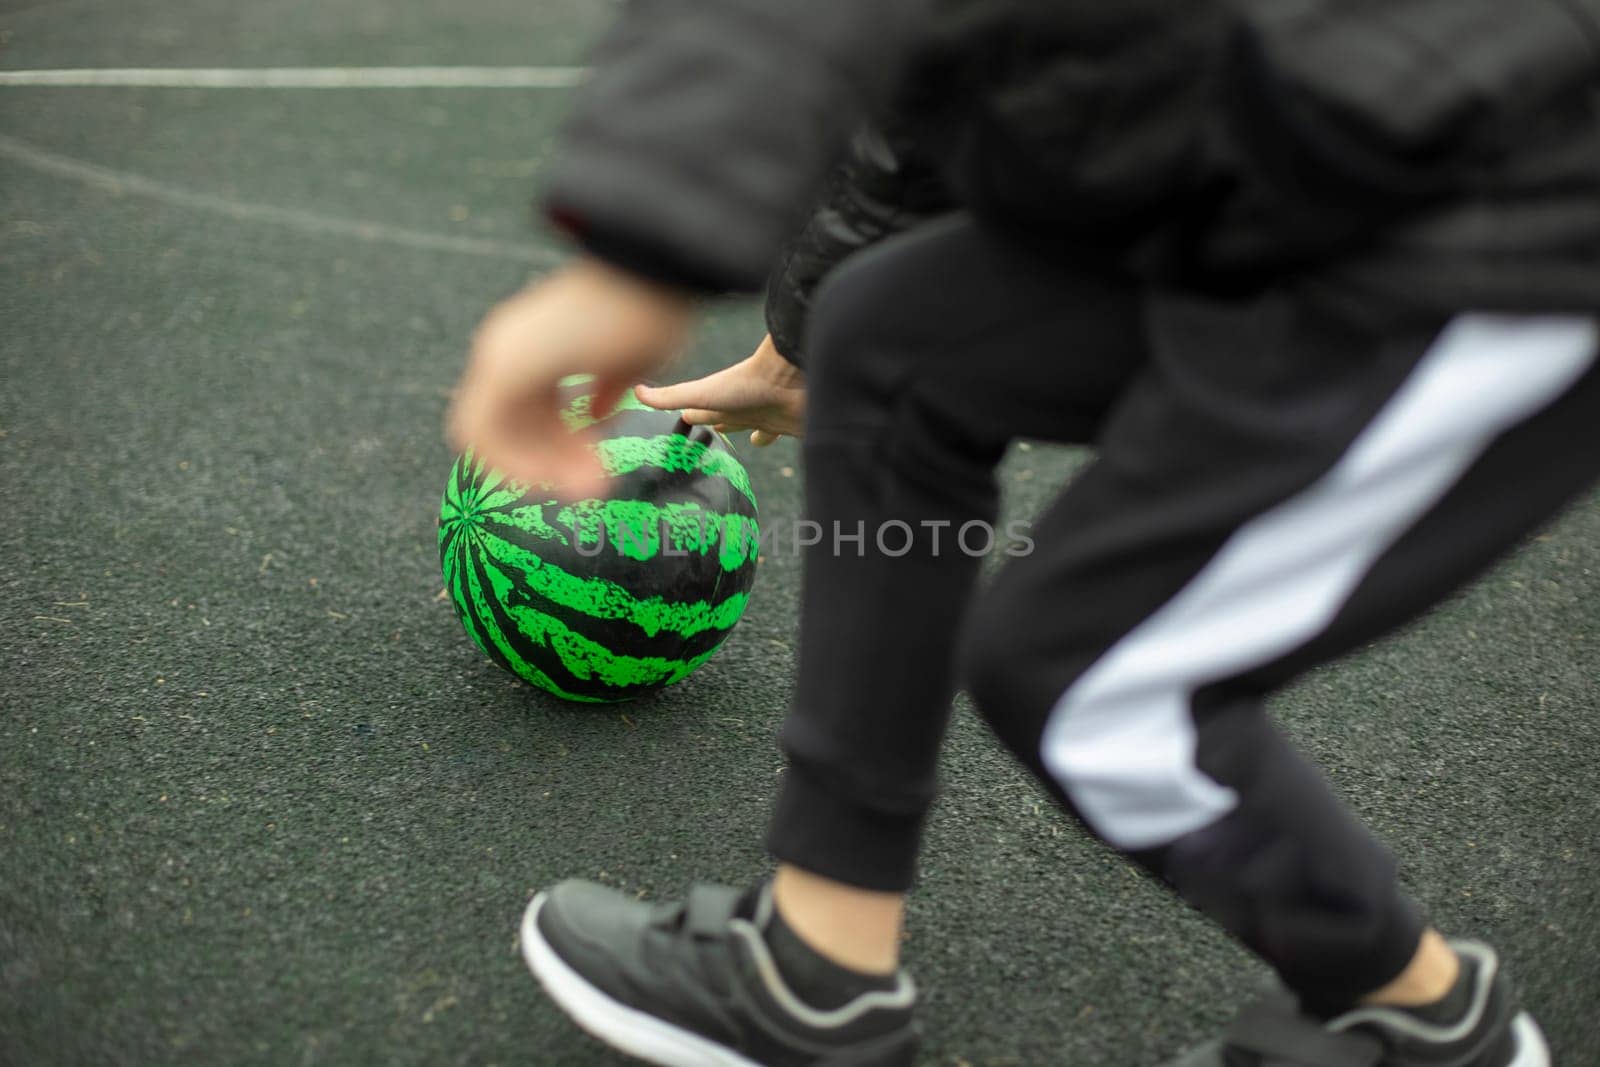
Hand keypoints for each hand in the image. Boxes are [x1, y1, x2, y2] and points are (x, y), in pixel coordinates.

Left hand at [448, 259, 694, 497]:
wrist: (654, 268)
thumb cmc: (653, 309)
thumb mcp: (629, 361)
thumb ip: (605, 391)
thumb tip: (596, 415)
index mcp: (539, 344)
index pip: (529, 411)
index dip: (556, 446)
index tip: (594, 465)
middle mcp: (512, 348)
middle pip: (513, 426)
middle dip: (553, 463)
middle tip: (596, 487)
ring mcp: (502, 355)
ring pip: (489, 435)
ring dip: (535, 470)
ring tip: (587, 489)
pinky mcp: (504, 367)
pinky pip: (478, 433)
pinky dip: (509, 464)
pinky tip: (551, 480)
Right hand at [635, 333, 805, 445]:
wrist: (792, 377)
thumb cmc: (745, 383)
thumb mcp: (702, 394)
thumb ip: (671, 396)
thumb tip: (635, 391)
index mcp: (722, 403)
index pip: (702, 412)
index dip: (693, 416)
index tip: (685, 418)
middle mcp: (744, 408)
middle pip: (730, 418)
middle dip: (721, 423)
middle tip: (714, 428)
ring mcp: (767, 416)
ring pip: (758, 426)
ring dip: (754, 432)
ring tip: (751, 439)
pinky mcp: (788, 426)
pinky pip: (781, 436)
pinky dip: (775, 440)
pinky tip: (776, 444)